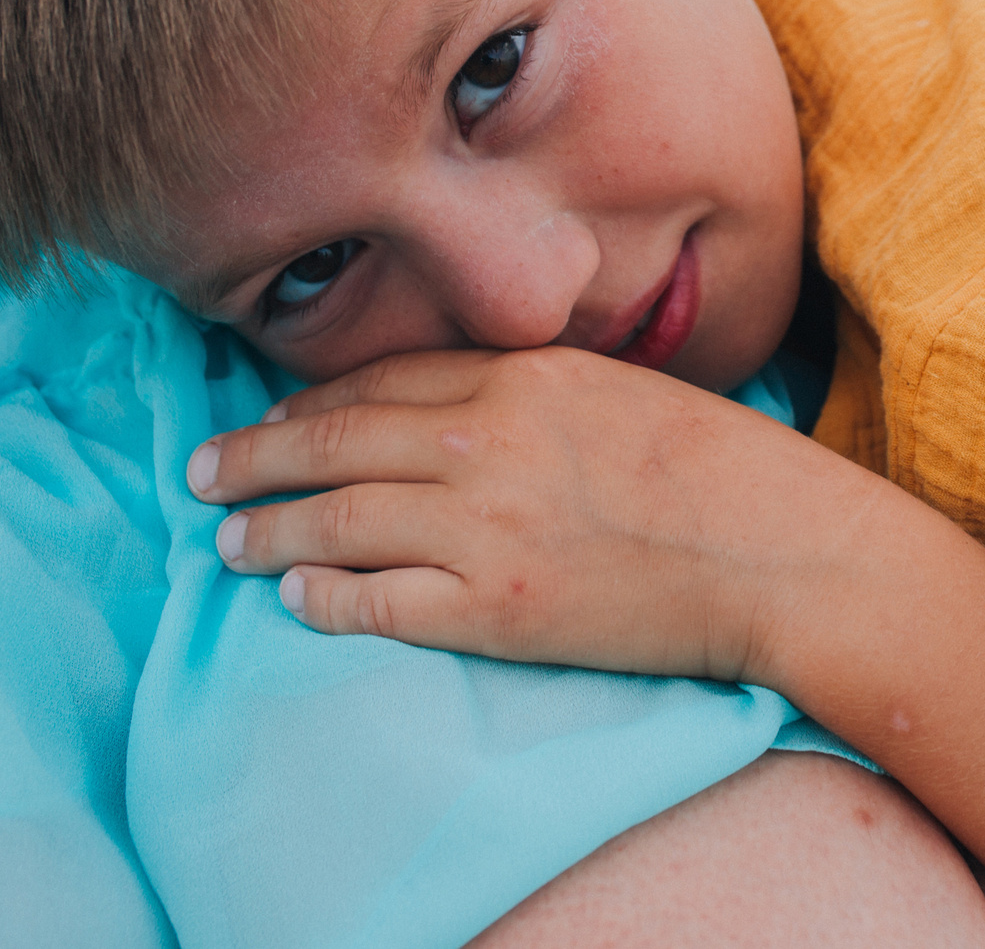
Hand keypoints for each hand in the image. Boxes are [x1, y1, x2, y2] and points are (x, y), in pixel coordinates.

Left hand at [183, 346, 899, 684]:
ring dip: (268, 529)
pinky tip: (296, 595)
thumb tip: (463, 403)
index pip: (383, 379)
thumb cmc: (725, 469)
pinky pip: (376, 604)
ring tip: (228, 541)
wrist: (782, 551)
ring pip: (335, 523)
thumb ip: (535, 388)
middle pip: (333, 441)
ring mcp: (484, 528)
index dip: (309, 399)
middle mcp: (487, 442)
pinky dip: (325, 597)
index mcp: (522, 375)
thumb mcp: (624, 388)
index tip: (270, 414)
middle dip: (254, 457)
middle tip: (202, 472)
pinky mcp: (493, 609)